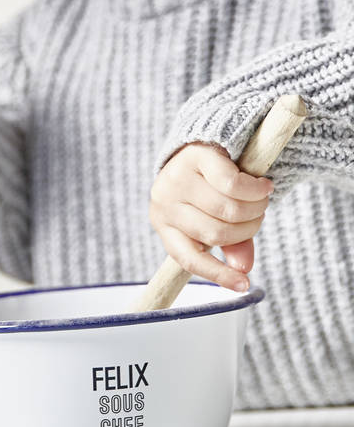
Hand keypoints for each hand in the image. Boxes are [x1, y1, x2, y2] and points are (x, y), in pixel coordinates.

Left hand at [149, 143, 273, 290]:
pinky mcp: (195, 156)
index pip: (187, 258)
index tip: (245, 286)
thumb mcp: (214, 218)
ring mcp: (176, 179)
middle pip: (218, 232)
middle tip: (258, 215)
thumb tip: (243, 269)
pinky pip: (233, 184)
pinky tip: (263, 185)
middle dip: (248, 227)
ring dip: (255, 208)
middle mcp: (164, 202)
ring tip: (261, 199)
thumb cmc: (206, 188)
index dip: (217, 274)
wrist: (200, 141)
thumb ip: (230, 244)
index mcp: (164, 224)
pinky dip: (255, 189)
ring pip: (228, 209)